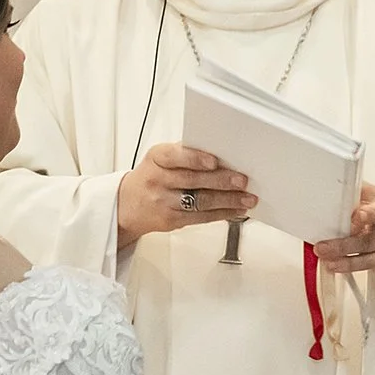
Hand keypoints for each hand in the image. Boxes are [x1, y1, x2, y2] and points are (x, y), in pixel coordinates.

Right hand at [117, 143, 255, 248]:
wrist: (127, 205)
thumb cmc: (151, 177)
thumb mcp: (160, 159)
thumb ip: (186, 154)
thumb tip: (223, 156)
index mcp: (157, 158)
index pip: (175, 156)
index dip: (196, 158)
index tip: (214, 161)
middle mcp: (157, 179)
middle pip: (192, 180)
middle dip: (221, 180)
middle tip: (241, 180)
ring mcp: (163, 202)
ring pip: (200, 201)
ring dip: (227, 200)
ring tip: (246, 198)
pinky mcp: (171, 220)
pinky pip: (200, 217)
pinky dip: (222, 214)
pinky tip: (235, 210)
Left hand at [313, 183, 374, 281]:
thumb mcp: (371, 194)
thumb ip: (354, 192)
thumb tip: (331, 187)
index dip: (368, 215)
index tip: (358, 216)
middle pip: (368, 240)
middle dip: (344, 245)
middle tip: (323, 246)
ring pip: (366, 257)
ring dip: (343, 260)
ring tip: (325, 257)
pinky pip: (363, 266)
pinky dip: (346, 266)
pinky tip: (333, 265)